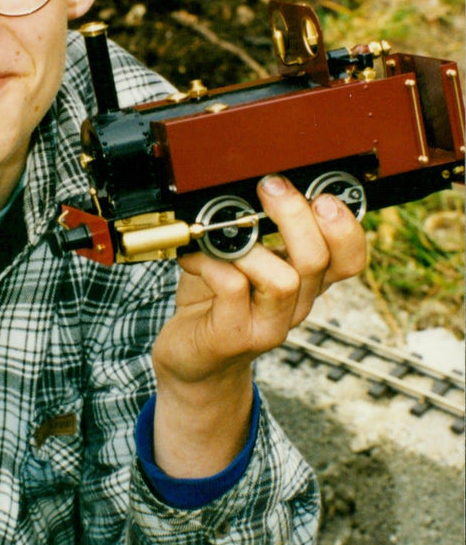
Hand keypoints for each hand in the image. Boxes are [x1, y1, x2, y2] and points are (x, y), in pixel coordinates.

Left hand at [151, 175, 366, 475]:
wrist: (193, 361)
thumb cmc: (215, 302)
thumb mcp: (244, 260)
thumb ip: (257, 229)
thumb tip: (256, 183)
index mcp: (307, 282)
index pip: (351, 258)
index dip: (345, 226)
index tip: (319, 195)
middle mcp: (296, 305)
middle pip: (319, 260)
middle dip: (295, 216)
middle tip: (270, 188)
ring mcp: (268, 325)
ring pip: (284, 280)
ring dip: (251, 247)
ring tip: (223, 237)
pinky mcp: (234, 336)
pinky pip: (232, 287)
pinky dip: (211, 262)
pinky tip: (194, 258)